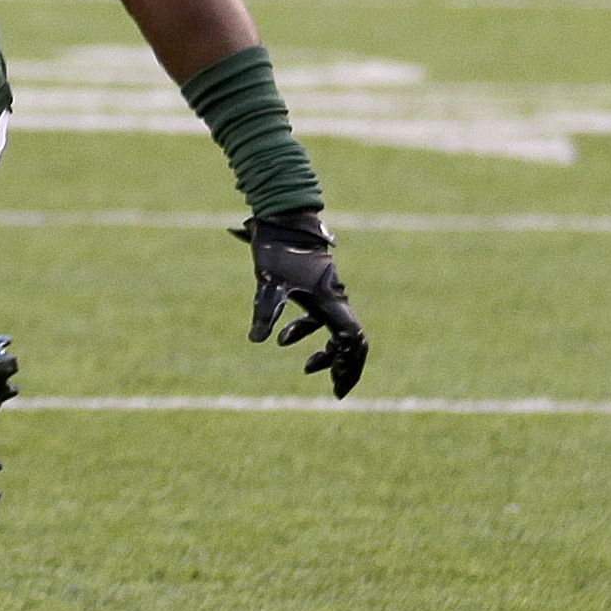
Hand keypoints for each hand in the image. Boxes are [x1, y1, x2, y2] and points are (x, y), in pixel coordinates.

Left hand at [233, 209, 367, 397]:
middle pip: (353, 340)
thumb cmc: (279, 250)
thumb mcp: (269, 284)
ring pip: (339, 329)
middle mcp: (335, 299)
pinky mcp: (315, 288)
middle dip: (346, 366)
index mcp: (331, 301)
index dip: (347, 364)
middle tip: (337, 391)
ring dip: (329, 352)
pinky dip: (309, 333)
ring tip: (311, 369)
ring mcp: (328, 294)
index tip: (336, 386)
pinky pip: (323, 317)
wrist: (283, 220)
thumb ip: (265, 310)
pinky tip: (283, 338)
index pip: (351, 340)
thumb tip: (257, 340)